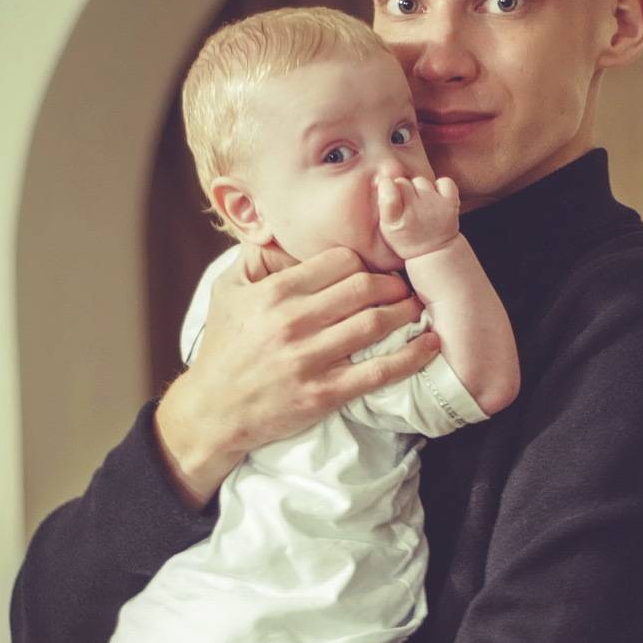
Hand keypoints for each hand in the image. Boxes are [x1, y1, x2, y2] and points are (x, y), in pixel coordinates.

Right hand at [154, 244, 438, 505]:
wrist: (212, 412)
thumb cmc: (223, 349)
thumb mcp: (225, 292)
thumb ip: (255, 259)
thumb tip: (282, 230)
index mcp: (273, 293)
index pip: (338, 262)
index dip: (365, 262)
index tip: (377, 268)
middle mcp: (292, 322)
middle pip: (363, 288)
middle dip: (392, 284)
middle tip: (405, 286)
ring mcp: (310, 359)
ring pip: (375, 324)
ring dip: (406, 313)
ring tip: (419, 308)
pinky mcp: (324, 394)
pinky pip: (378, 372)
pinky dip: (410, 357)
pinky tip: (429, 346)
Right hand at [378, 176, 459, 261]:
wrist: (434, 252)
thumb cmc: (406, 237)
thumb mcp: (387, 227)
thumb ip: (384, 203)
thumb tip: (385, 179)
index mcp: (395, 219)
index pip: (388, 186)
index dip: (387, 186)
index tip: (389, 194)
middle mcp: (415, 211)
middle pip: (403, 182)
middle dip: (403, 190)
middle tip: (407, 205)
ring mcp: (434, 207)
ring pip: (421, 181)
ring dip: (420, 190)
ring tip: (422, 206)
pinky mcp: (451, 204)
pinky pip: (445, 182)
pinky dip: (441, 187)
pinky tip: (437, 199)